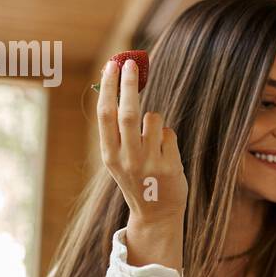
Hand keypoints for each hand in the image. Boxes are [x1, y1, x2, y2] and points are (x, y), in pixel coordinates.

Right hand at [97, 57, 186, 268]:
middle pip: (128, 112)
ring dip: (154, 119)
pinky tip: (165, 154)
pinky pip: (170, 134)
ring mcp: (149, 163)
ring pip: (153, 119)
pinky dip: (167, 136)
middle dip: (129, 84)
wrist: (155, 214)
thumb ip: (117, 130)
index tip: (112, 64)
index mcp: (109, 155)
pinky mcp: (169, 166)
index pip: (105, 114)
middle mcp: (127, 159)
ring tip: (153, 139)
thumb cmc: (137, 178)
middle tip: (131, 63)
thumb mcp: (118, 158)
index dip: (109, 87)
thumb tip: (117, 87)